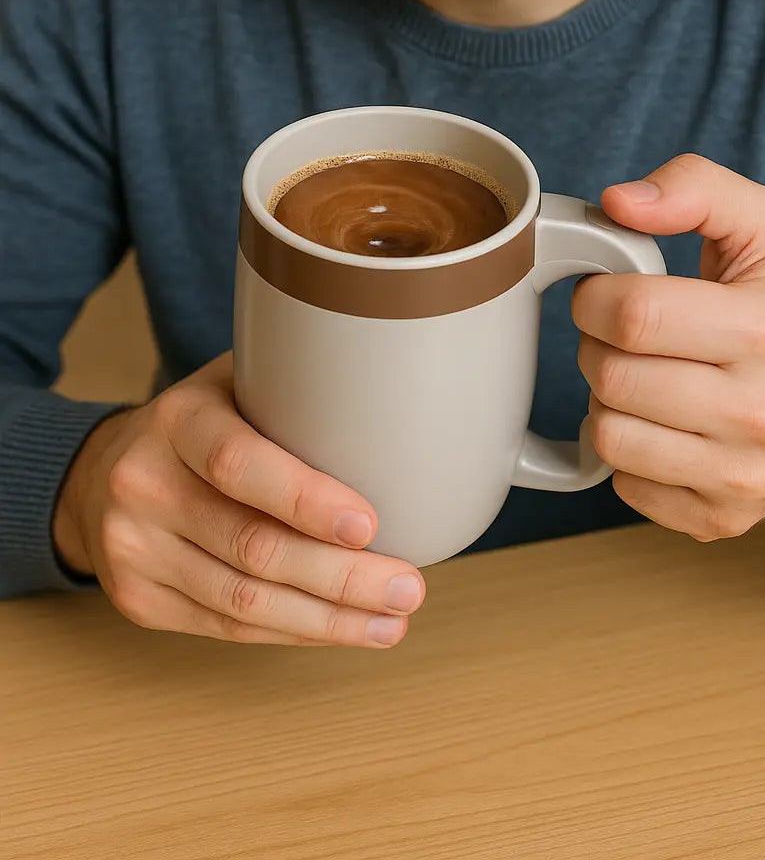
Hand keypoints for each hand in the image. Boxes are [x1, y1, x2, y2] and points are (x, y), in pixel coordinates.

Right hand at [51, 353, 424, 646]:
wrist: (104, 470)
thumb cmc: (206, 423)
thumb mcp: (238, 383)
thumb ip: (299, 391)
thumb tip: (404, 409)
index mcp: (177, 420)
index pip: (237, 464)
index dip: (304, 499)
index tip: (370, 524)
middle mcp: (144, 485)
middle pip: (251, 547)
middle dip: (341, 577)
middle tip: (409, 588)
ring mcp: (134, 550)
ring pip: (243, 602)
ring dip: (329, 619)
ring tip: (393, 619)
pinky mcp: (139, 600)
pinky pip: (227, 628)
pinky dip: (295, 632)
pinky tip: (344, 630)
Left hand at [575, 154, 764, 543]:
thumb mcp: (759, 225)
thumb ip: (693, 187)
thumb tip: (618, 203)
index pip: (633, 315)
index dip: (597, 298)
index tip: (608, 293)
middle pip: (613, 376)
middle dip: (599, 346)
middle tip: (627, 336)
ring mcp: (744, 476)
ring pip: (610, 436)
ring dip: (608, 401)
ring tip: (643, 377)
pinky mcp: (722, 519)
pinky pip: (624, 485)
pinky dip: (629, 452)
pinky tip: (662, 425)